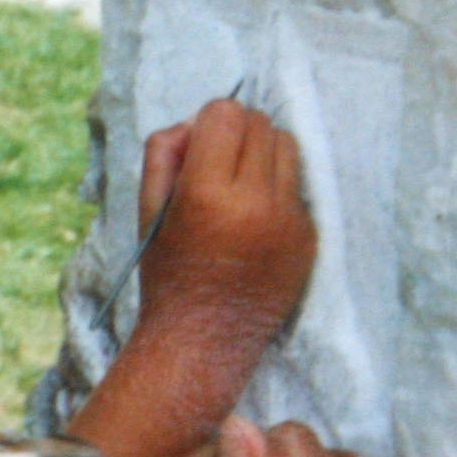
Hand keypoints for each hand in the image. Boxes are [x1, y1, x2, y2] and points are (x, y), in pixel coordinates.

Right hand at [135, 97, 315, 352]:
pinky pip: (298, 186)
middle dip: (238, 133)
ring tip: (241, 184)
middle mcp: (256, 203)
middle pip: (262, 124)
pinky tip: (256, 219)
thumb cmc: (166, 272)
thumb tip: (196, 121)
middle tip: (219, 163)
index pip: (227, 114)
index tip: (200, 146)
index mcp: (207, 194)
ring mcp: (289, 222)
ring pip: (288, 147)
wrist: (202, 341)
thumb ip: (164, 152)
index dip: (209, 122)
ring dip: (264, 153)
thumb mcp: (147, 209)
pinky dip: (277, 189)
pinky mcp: (309, 238)